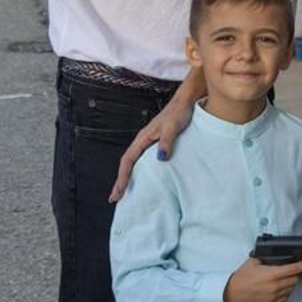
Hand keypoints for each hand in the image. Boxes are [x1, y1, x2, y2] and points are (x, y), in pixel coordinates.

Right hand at [109, 71, 201, 202]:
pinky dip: (139, 171)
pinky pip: (143, 160)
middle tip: (115, 198)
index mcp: (143, 138)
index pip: (127, 161)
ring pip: (134, 163)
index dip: (122, 177)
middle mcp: (143, 141)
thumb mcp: (173, 127)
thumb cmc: (180, 113)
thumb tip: (161, 158)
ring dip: (128, 177)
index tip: (118, 192)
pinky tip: (144, 179)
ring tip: (125, 192)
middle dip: (121, 181)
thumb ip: (167, 141)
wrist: (187, 102)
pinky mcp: (157, 143)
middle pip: (127, 164)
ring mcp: (149, 142)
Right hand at [223, 257, 301, 301]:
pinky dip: (285, 292)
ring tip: (284, 279)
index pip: (294, 269)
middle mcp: (275, 286)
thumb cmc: (242, 277)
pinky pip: (285, 297)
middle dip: (295, 274)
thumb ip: (267, 258)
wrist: (231, 293)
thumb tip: (279, 255)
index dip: (301, 265)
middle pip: (295, 279)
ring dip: (290, 283)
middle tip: (292, 270)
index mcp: (271, 274)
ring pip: (291, 288)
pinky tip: (280, 287)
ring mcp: (274, 296)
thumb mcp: (253, 262)